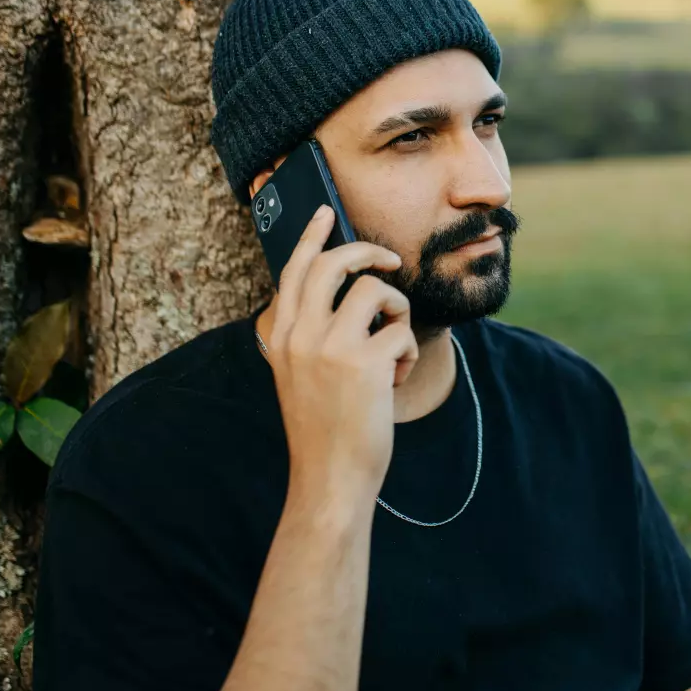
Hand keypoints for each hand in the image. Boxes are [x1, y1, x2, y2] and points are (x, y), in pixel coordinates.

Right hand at [261, 205, 418, 497]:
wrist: (330, 477)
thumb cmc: (323, 427)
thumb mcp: (299, 374)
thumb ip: (311, 334)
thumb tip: (348, 290)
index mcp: (282, 336)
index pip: (295, 271)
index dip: (312, 237)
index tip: (327, 212)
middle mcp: (301, 335)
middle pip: (336, 265)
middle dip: (369, 254)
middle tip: (391, 263)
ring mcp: (331, 346)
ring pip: (375, 291)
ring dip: (397, 312)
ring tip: (394, 347)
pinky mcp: (365, 362)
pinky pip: (402, 330)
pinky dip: (408, 352)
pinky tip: (396, 381)